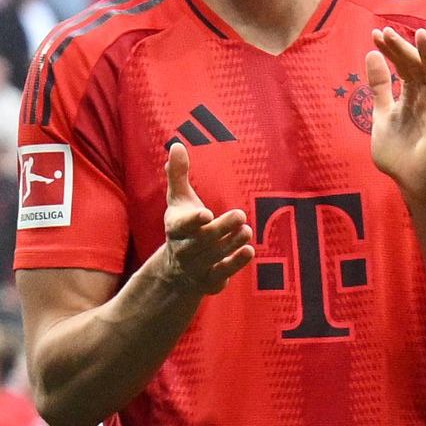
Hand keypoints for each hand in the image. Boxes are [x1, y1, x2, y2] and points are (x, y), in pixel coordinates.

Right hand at [146, 139, 253, 301]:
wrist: (176, 270)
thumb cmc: (183, 226)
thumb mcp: (178, 200)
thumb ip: (178, 174)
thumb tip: (177, 145)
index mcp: (176, 227)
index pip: (182, 225)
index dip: (193, 221)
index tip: (206, 214)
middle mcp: (184, 249)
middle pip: (202, 240)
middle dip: (221, 229)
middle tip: (241, 215)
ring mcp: (196, 267)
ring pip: (214, 256)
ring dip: (231, 244)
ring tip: (246, 230)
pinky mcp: (210, 280)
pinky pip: (222, 274)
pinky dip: (235, 264)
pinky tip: (249, 251)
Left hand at [364, 26, 425, 197]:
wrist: (410, 183)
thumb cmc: (398, 153)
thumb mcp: (381, 115)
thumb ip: (379, 87)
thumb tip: (371, 53)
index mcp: (411, 97)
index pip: (403, 67)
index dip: (392, 51)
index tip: (376, 34)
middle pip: (417, 68)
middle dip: (403, 49)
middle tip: (388, 32)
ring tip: (420, 35)